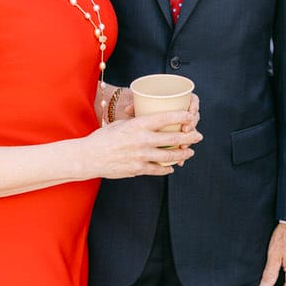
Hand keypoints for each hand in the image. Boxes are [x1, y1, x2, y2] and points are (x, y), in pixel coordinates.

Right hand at [80, 109, 199, 179]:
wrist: (88, 157)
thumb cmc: (103, 138)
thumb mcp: (121, 124)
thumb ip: (138, 122)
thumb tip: (152, 118)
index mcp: (138, 125)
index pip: (166, 118)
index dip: (182, 116)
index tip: (191, 115)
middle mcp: (142, 140)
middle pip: (173, 138)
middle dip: (189, 137)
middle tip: (198, 136)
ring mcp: (141, 156)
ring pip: (169, 155)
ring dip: (182, 153)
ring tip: (189, 152)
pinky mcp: (137, 169)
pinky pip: (157, 169)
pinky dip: (166, 168)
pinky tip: (171, 167)